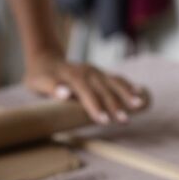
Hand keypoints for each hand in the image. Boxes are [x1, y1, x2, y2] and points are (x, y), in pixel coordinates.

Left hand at [24, 52, 147, 124]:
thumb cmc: (39, 76)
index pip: (87, 93)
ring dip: (127, 94)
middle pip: (104, 90)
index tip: (104, 121)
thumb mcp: (38, 82)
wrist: (45, 58)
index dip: (96, 107)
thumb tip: (64, 94)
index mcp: (73, 76)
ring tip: (139, 106)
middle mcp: (87, 72)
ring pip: (114, 83)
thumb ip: (51, 87)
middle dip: (115, 105)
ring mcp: (95, 72)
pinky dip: (128, 86)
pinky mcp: (100, 74)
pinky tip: (140, 93)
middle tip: (124, 121)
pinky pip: (116, 79)